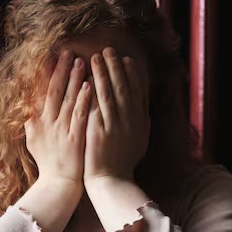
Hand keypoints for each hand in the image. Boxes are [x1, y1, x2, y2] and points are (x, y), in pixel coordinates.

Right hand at [24, 49, 92, 186]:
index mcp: (37, 122)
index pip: (40, 92)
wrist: (58, 184)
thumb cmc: (48, 162)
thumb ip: (31, 121)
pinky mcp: (74, 138)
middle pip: (53, 91)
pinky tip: (89, 86)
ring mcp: (61, 131)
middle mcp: (47, 123)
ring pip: (67, 99)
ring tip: (80, 61)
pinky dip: (82, 99)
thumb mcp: (33, 140)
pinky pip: (79, 115)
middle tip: (67, 51)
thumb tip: (28, 104)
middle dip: (60, 70)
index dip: (45, 73)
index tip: (50, 56)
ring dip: (73, 79)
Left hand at [84, 47, 149, 183]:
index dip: (132, 74)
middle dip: (117, 67)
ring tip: (96, 56)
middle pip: (125, 87)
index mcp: (140, 122)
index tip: (127, 60)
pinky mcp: (101, 130)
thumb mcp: (139, 142)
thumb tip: (145, 110)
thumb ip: (141, 124)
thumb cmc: (122, 163)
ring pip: (111, 92)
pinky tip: (86, 77)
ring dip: (104, 72)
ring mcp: (116, 124)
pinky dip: (93, 89)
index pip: (138, 92)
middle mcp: (131, 120)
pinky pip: (97, 104)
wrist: (111, 181)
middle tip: (109, 50)